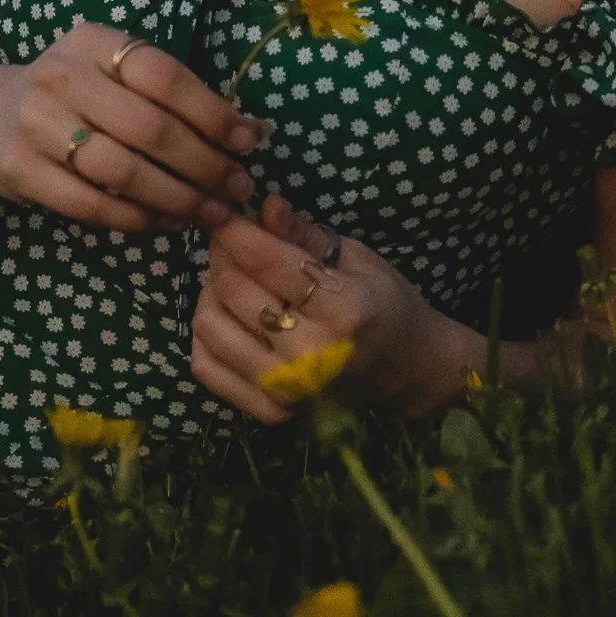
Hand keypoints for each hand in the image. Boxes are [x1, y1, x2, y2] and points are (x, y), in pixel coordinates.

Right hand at [0, 24, 261, 234]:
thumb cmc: (77, 94)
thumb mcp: (113, 72)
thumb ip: (172, 95)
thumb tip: (252, 131)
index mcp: (93, 42)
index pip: (163, 75)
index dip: (212, 112)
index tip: (249, 141)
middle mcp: (61, 77)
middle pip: (149, 128)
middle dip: (205, 164)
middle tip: (238, 188)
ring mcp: (35, 125)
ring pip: (123, 172)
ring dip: (178, 198)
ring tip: (212, 212)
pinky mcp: (21, 172)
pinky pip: (92, 206)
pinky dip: (138, 219)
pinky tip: (168, 222)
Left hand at [191, 192, 473, 425]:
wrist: (409, 373)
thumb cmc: (388, 305)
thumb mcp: (359, 260)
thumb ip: (306, 237)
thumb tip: (265, 206)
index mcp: (343, 311)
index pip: (268, 261)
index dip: (235, 229)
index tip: (219, 209)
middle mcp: (311, 355)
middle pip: (232, 290)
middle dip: (221, 253)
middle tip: (227, 238)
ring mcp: (288, 389)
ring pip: (209, 326)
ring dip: (210, 292)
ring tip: (231, 278)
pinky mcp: (271, 410)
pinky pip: (207, 367)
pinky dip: (206, 335)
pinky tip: (227, 316)